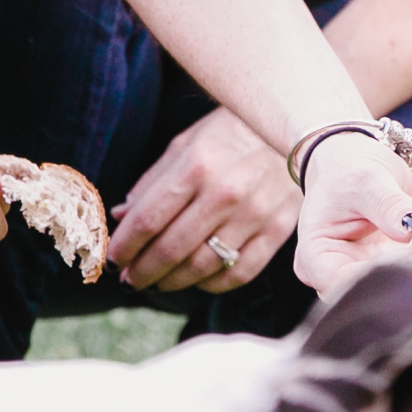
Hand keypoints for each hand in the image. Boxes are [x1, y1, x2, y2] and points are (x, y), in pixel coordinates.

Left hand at [110, 108, 298, 293]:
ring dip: (172, 282)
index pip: (148, 219)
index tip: (111, 260)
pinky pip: (239, 273)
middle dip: (143, 271)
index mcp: (197, 164)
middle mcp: (226, 191)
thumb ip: (153, 182)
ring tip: (157, 283)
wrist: (299, 128)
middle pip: (171, 249)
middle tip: (130, 279)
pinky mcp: (278, 230)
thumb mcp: (186, 145)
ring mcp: (255, 213)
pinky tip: (196, 280)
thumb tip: (121, 217)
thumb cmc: (232, 134)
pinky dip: (212, 284)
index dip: (124, 246)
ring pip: (203, 267)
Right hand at [292, 128, 411, 299]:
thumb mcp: (367, 180)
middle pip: (371, 303)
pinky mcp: (389, 278)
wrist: (357, 166)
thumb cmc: (350, 171)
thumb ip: (389, 205)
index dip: (380, 285)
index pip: (343, 287)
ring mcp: (364, 280)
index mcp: (316, 258)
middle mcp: (336, 277)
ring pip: (397, 304)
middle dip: (409, 291)